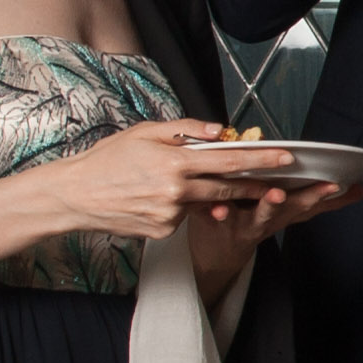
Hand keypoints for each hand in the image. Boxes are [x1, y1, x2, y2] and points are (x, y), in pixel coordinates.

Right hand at [36, 120, 292, 242]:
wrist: (76, 195)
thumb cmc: (108, 159)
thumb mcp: (145, 133)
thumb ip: (185, 131)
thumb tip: (219, 131)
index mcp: (175, 163)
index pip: (229, 160)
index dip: (261, 160)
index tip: (287, 157)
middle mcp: (176, 192)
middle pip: (228, 188)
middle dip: (256, 184)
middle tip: (279, 180)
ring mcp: (170, 215)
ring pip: (206, 203)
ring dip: (217, 195)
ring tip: (217, 185)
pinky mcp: (162, 231)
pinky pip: (184, 216)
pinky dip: (182, 206)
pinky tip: (158, 197)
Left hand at [185, 171, 360, 302]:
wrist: (218, 256)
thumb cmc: (257, 222)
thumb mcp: (291, 213)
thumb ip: (319, 201)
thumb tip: (359, 189)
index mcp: (285, 212)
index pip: (310, 203)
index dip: (327, 196)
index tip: (344, 185)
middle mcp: (268, 220)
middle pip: (291, 210)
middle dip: (307, 198)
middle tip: (317, 189)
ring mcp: (244, 225)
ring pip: (259, 215)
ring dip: (268, 206)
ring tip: (275, 195)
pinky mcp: (218, 225)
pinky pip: (217, 218)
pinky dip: (219, 214)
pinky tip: (219, 208)